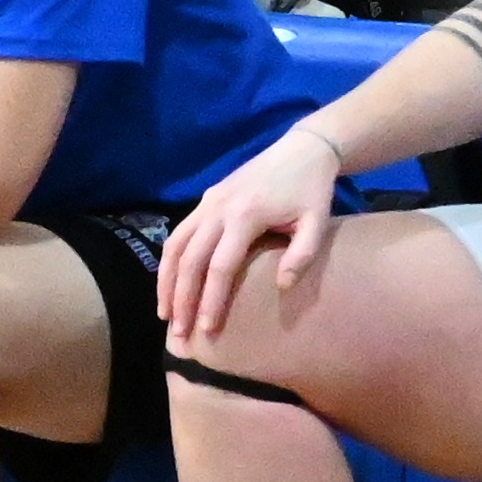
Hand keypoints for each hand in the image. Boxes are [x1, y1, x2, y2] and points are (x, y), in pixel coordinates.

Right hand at [156, 128, 344, 347]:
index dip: (211, 300)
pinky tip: (170, 282)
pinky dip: (171, 260)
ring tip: (164, 313)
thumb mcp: (317, 222)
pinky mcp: (207, 199)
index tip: (207, 329)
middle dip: (181, 298)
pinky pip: (180, 232)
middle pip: (190, 260)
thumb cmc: (311, 190)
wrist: (302, 149)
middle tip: (178, 333)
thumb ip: (302, 255)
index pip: (220, 266)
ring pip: (175, 245)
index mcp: (245, 215)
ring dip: (166, 281)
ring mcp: (208, 201)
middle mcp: (218, 208)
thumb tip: (282, 287)